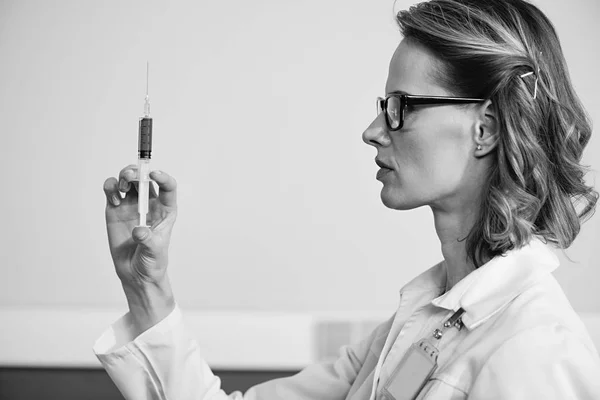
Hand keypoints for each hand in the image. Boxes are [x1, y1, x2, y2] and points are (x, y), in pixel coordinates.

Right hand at [102, 165, 177, 291]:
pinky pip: (112, 191)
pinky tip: (114, 199)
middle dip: (138, 172)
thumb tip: (139, 230)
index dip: (162, 177)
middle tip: (131, 177)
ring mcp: (131, 206)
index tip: (153, 174)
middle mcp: (149, 204)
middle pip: (145, 178)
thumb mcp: (154, 252)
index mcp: (165, 210)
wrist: (136, 274)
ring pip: (128, 180)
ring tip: (123, 187)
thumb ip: (148, 240)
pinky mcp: (115, 210)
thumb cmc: (152, 261)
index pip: (168, 187)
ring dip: (124, 176)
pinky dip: (111, 188)